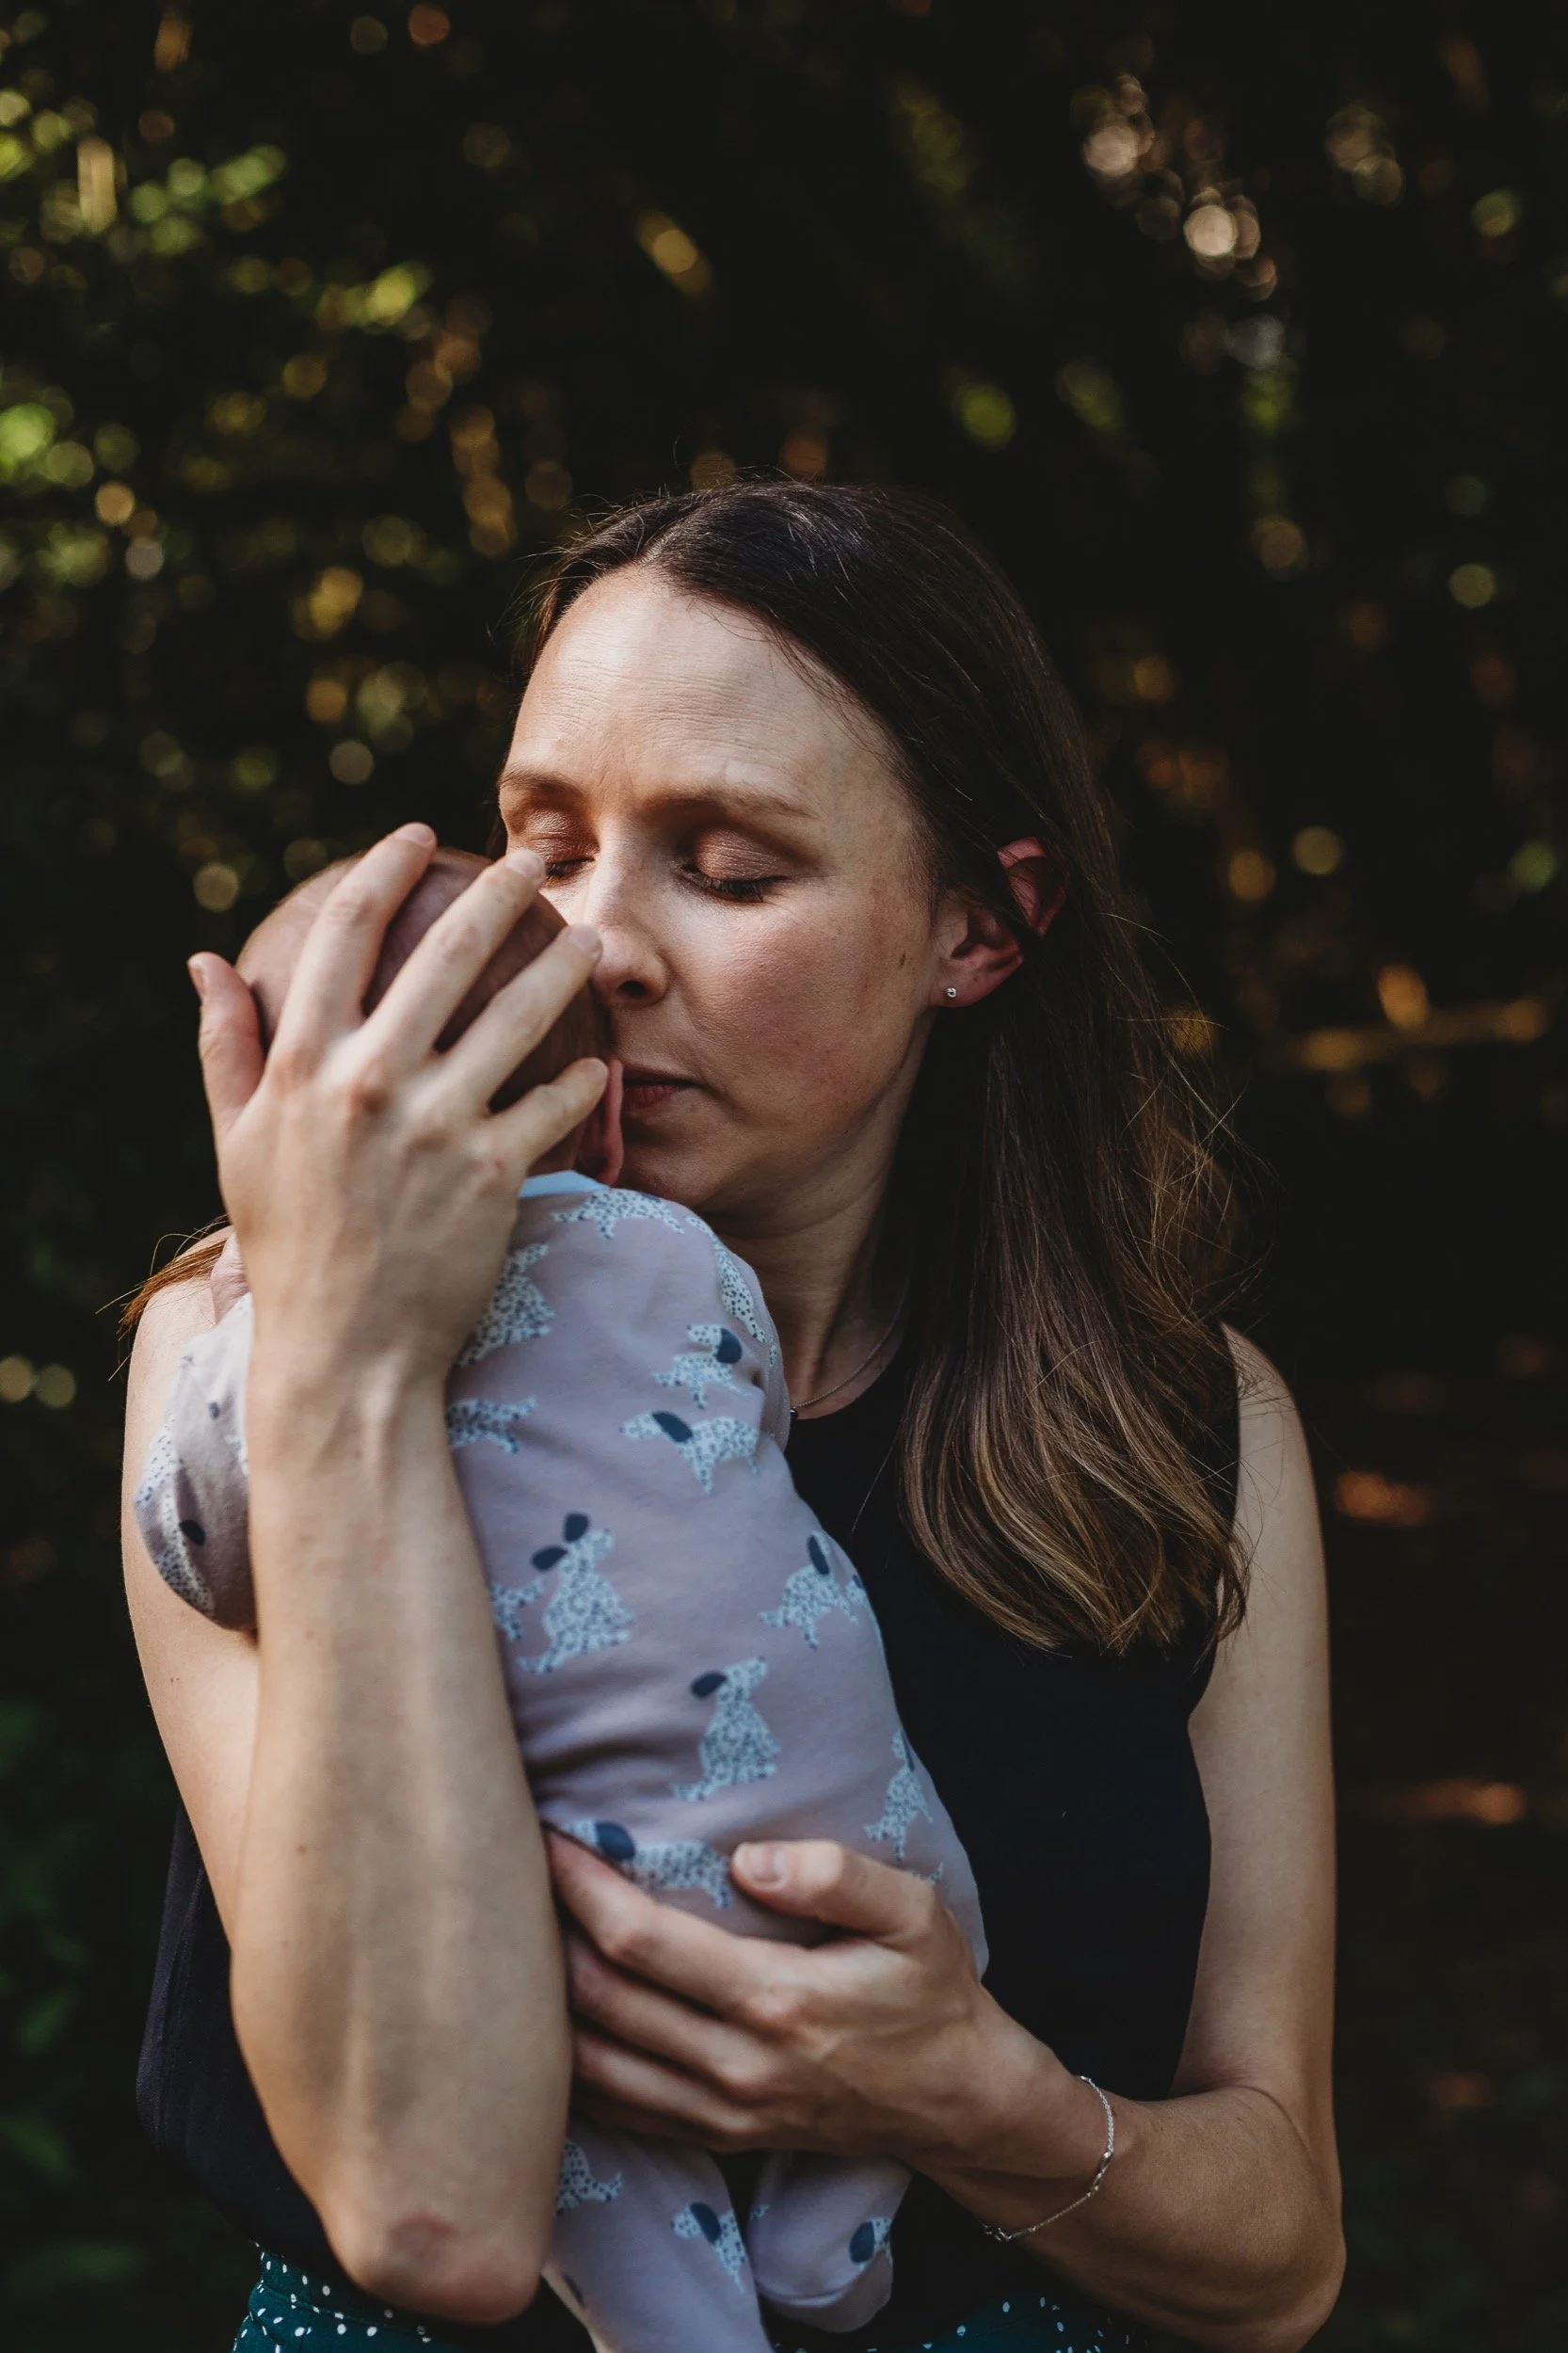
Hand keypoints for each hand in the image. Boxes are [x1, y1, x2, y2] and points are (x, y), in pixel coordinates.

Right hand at [188, 825, 606, 1385]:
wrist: (344, 1353)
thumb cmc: (290, 1245)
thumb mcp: (236, 1145)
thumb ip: (225, 1047)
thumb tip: (204, 961)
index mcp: (301, 1065)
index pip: (344, 934)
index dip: (385, 870)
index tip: (420, 837)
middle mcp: (367, 1083)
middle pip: (446, 954)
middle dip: (499, 893)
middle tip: (536, 859)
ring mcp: (432, 1126)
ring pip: (518, 1016)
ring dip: (565, 965)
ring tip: (595, 935)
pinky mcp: (491, 1173)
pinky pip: (553, 1107)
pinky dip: (586, 1082)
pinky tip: (603, 1064)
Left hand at [548, 1831, 1066, 2174]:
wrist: (960, 2102)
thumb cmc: (933, 1994)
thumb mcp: (915, 1915)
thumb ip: (838, 1877)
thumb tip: (749, 1858)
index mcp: (775, 2002)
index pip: (640, 1944)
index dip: (581, 1888)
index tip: (546, 1839)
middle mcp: (734, 2066)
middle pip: (597, 2002)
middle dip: (543, 1934)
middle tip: (509, 1873)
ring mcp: (720, 2111)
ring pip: (591, 2065)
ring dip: (541, 2006)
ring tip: (517, 1940)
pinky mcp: (716, 2135)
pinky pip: (616, 2108)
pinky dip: (569, 2065)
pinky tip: (550, 2020)